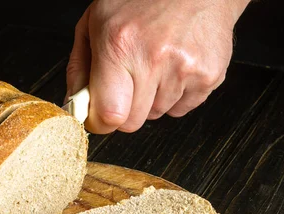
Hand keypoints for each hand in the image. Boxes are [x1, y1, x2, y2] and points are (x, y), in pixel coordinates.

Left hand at [66, 0, 249, 133]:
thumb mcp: (95, 21)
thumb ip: (79, 67)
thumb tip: (75, 105)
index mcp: (119, 44)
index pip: (109, 115)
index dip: (101, 121)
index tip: (99, 115)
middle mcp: (153, 58)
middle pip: (132, 123)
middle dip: (125, 109)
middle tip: (128, 81)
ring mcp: (185, 68)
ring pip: (156, 115)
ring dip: (151, 98)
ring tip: (155, 64)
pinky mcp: (209, 75)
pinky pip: (182, 108)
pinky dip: (175, 95)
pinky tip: (174, 66)